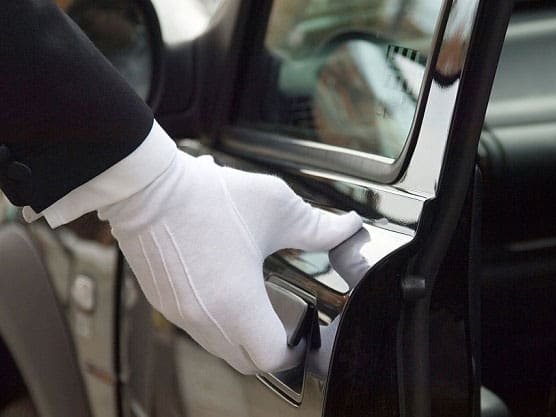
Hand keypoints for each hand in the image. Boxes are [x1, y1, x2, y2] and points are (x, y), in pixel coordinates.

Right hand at [98, 151, 361, 373]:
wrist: (147, 187)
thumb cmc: (209, 196)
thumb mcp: (277, 208)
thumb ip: (319, 226)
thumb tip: (349, 228)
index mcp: (237, 303)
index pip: (272, 357)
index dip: (295, 351)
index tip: (304, 335)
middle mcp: (205, 319)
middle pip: (245, 361)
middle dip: (270, 349)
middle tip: (286, 325)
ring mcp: (180, 314)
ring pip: (219, 347)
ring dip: (241, 336)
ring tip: (258, 304)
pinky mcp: (162, 303)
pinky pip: (197, 329)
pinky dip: (216, 322)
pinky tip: (226, 288)